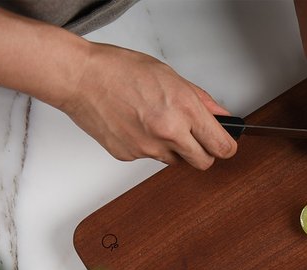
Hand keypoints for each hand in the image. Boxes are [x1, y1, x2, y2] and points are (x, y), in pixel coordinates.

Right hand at [61, 43, 236, 169]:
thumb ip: (201, 100)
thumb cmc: (120, 70)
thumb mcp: (170, 76)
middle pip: (204, 162)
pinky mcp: (129, 156)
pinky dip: (149, 146)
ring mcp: (148, 148)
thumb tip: (221, 116)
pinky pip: (150, 158)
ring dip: (175, 149)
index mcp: (184, 109)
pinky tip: (137, 125)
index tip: (225, 144)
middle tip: (196, 138)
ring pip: (176, 161)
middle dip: (204, 153)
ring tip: (157, 123)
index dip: (226, 146)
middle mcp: (169, 132)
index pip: (221, 146)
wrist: (80, 78)